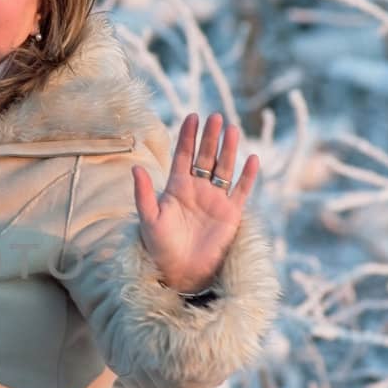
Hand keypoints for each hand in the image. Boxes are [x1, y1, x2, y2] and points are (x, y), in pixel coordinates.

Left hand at [132, 112, 259, 292]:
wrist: (180, 271)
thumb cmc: (159, 246)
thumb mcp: (149, 218)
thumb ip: (143, 193)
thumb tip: (135, 167)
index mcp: (177, 187)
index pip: (184, 155)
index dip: (188, 136)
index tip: (192, 116)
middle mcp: (197, 189)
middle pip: (206, 157)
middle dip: (210, 137)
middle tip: (215, 117)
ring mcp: (215, 199)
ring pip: (224, 169)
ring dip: (228, 150)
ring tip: (232, 129)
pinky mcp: (231, 213)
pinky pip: (242, 191)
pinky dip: (248, 176)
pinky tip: (252, 159)